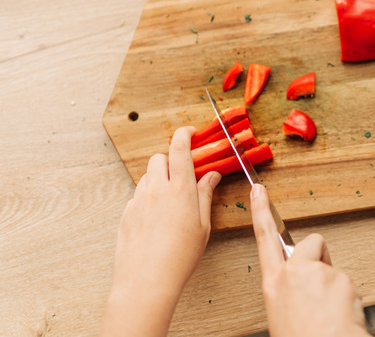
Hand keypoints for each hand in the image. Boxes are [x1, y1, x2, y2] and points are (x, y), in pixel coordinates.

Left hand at [101, 126, 220, 336]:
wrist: (146, 280)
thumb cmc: (179, 256)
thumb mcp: (203, 225)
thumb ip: (205, 195)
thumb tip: (211, 176)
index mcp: (179, 189)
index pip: (179, 149)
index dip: (184, 135)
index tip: (190, 132)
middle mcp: (156, 190)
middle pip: (159, 158)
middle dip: (171, 160)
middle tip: (184, 174)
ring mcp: (138, 201)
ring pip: (147, 177)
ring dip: (159, 178)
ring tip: (172, 199)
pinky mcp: (126, 214)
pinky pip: (138, 196)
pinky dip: (149, 197)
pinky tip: (158, 217)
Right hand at [250, 184, 369, 336]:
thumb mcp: (282, 313)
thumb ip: (289, 290)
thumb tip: (302, 289)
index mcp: (273, 283)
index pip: (264, 238)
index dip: (261, 211)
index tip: (260, 191)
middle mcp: (294, 273)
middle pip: (310, 243)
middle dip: (319, 255)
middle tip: (321, 285)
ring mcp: (319, 273)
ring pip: (333, 270)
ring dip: (335, 288)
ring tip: (329, 315)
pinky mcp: (341, 278)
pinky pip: (348, 285)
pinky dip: (348, 300)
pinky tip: (340, 316)